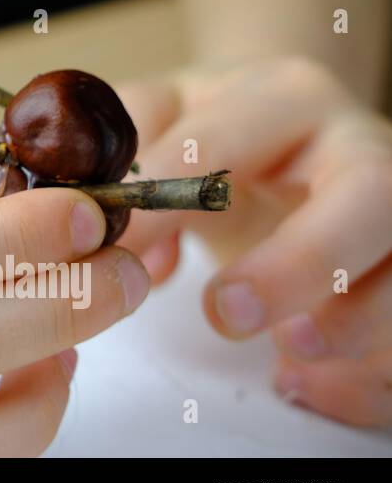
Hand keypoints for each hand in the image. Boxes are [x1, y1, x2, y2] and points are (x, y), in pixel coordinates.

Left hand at [118, 56, 391, 426]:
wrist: (305, 139)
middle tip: (226, 313)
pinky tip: (305, 385)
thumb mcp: (172, 116)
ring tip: (290, 351)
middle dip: (302, 260)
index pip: (222, 142)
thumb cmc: (227, 135)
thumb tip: (124, 242)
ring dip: (357, 320)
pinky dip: (365, 378)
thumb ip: (130, 158)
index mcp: (286, 97)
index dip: (164, 197)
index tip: (116, 249)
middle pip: (369, 193)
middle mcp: (361, 147)